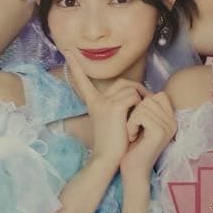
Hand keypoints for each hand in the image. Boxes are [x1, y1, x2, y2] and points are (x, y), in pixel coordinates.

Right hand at [62, 50, 150, 167]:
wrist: (108, 160)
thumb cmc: (116, 144)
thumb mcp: (114, 122)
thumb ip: (119, 105)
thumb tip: (135, 93)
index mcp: (94, 103)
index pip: (83, 81)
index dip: (76, 67)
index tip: (67, 52)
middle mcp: (97, 100)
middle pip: (123, 83)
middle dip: (138, 91)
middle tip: (145, 105)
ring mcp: (104, 102)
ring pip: (131, 88)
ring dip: (141, 100)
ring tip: (138, 118)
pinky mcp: (113, 107)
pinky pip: (135, 96)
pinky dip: (140, 107)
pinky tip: (135, 121)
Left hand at [120, 93, 175, 181]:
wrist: (132, 170)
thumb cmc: (132, 146)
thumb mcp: (141, 124)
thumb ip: (146, 108)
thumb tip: (136, 89)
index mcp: (171, 119)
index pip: (159, 95)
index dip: (143, 102)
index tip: (136, 119)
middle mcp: (173, 122)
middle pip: (150, 98)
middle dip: (135, 111)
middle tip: (132, 128)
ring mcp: (168, 127)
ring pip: (144, 105)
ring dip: (132, 119)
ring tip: (131, 133)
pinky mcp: (159, 132)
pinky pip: (141, 115)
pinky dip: (131, 124)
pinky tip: (131, 137)